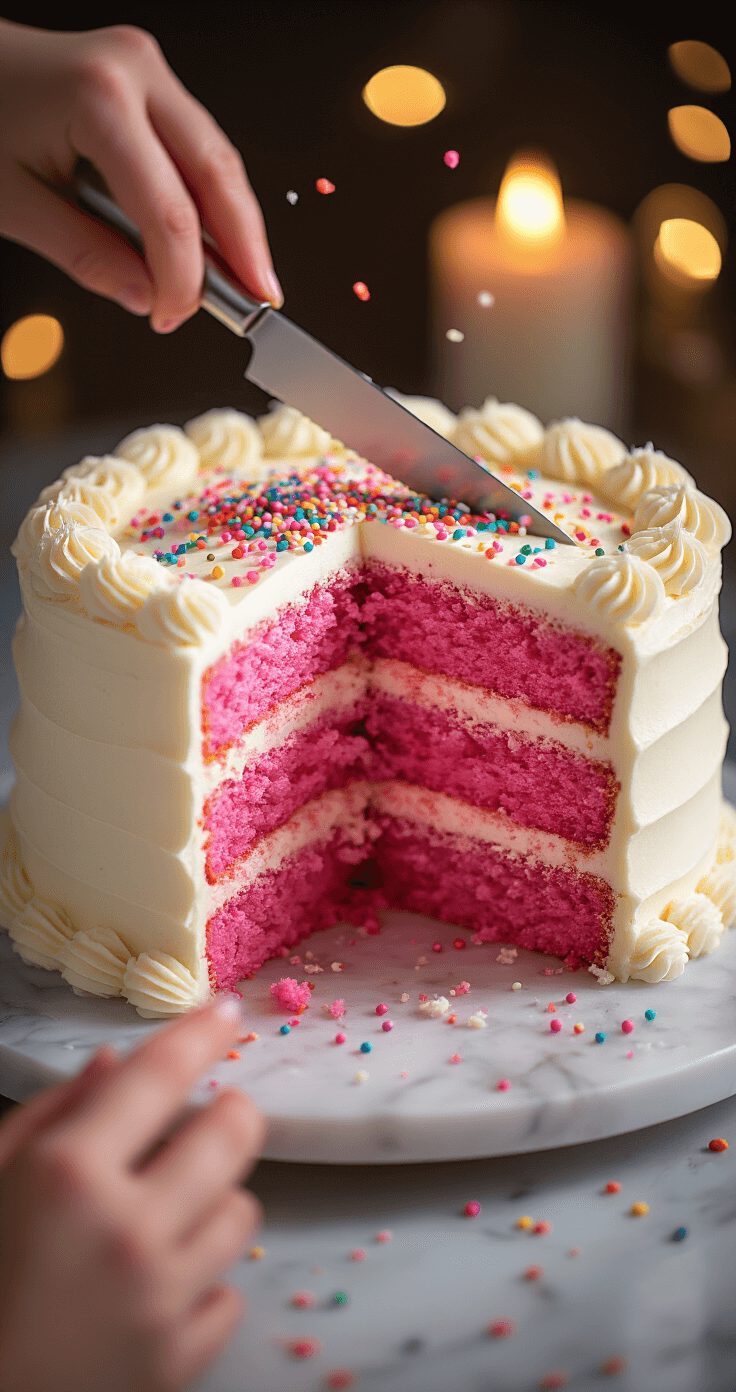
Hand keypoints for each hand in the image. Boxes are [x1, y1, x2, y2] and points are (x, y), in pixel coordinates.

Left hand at [0, 21, 282, 330]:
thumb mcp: (13, 202)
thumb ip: (86, 255)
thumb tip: (146, 297)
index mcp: (99, 97)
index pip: (171, 211)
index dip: (183, 277)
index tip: (174, 315)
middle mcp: (135, 70)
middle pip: (217, 174)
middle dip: (244, 246)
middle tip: (259, 301)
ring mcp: (146, 68)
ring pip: (216, 158)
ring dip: (233, 224)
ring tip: (241, 280)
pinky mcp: (146, 80)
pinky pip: (194, 146)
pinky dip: (208, 198)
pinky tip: (212, 241)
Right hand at [0, 995, 264, 1391]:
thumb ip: (52, 1113)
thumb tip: (114, 1062)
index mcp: (66, 1176)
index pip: (159, 1075)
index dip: (200, 1032)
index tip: (225, 1012)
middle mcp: (124, 1231)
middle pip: (230, 1135)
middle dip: (228, 1114)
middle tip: (209, 1119)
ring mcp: (157, 1301)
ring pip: (240, 1212)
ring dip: (210, 1204)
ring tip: (162, 1216)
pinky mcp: (176, 1362)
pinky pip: (228, 1293)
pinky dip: (199, 1284)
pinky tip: (154, 1286)